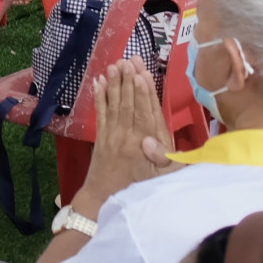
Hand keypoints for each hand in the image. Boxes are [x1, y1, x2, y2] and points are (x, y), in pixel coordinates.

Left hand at [70, 59, 172, 218]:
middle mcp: (128, 137)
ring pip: (116, 105)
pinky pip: (100, 113)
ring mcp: (113, 136)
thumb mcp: (163, 180)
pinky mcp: (101, 138)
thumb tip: (151, 139)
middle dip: (130, 81)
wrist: (107, 203)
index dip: (145, 93)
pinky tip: (98, 81)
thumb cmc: (142, 192)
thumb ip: (163, 159)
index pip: (146, 114)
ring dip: (116, 84)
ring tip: (115, 64)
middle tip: (129, 59)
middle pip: (130, 104)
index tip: (142, 73)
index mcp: (146, 146)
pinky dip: (99, 97)